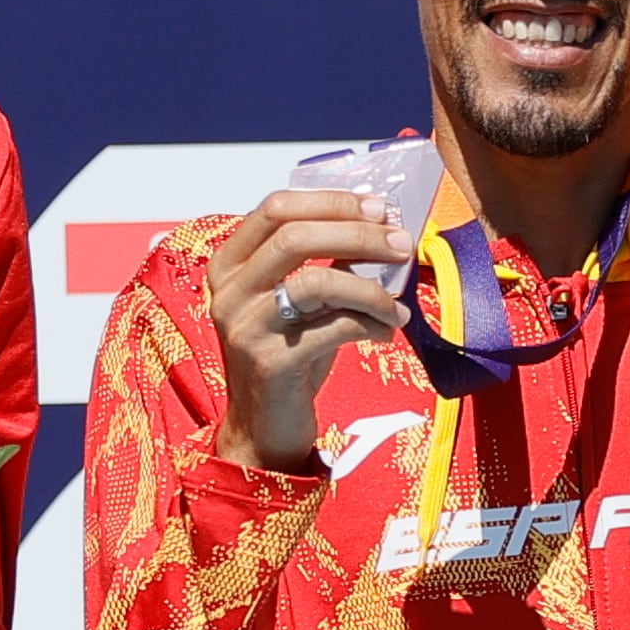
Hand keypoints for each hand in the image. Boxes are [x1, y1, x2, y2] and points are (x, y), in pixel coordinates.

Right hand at [204, 191, 410, 473]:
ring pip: (315, 281)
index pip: (275, 208)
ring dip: (370, 288)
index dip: (331, 202)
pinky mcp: (270, 362)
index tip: (378, 207)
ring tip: (398, 305)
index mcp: (230, 264)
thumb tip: (382, 228)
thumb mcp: (301, 303)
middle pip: (294, 236)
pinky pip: (333, 327)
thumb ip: (326, 263)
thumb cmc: (289, 356)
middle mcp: (228, 291)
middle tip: (401, 245)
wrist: (265, 427)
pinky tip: (388, 331)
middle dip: (358, 234)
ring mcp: (245, 327)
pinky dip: (371, 324)